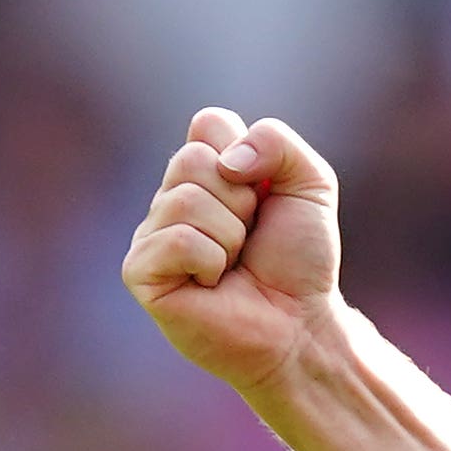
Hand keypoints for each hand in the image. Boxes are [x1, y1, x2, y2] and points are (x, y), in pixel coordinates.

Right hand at [119, 107, 343, 392]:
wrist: (300, 327)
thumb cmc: (300, 262)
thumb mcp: (311, 186)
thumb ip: (278, 142)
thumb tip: (227, 159)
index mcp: (202, 172)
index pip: (210, 123)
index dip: (250, 158)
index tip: (264, 198)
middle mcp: (169, 197)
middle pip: (194, 158)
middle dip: (242, 201)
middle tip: (250, 239)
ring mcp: (149, 234)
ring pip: (187, 200)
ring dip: (230, 236)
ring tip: (235, 265)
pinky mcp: (140, 271)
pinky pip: (177, 241)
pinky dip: (212, 262)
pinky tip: (213, 284)